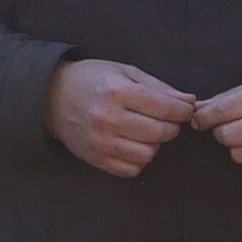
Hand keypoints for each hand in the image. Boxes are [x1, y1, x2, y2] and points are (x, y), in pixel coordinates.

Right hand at [46, 58, 199, 176]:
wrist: (52, 97)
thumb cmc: (93, 80)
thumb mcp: (125, 72)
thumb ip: (159, 87)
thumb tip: (189, 101)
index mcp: (116, 91)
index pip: (164, 107)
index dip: (183, 110)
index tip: (185, 110)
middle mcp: (107, 118)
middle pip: (159, 133)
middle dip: (172, 127)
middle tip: (167, 120)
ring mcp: (100, 141)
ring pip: (147, 154)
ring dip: (155, 144)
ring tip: (147, 131)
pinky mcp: (95, 158)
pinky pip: (131, 169)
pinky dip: (138, 159)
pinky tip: (133, 144)